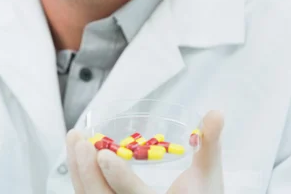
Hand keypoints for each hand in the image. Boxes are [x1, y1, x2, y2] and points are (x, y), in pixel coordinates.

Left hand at [66, 110, 224, 193]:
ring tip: (74, 139)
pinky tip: (77, 154)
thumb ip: (209, 143)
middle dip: (86, 171)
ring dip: (78, 169)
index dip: (118, 177)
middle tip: (81, 141)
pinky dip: (80, 176)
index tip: (104, 155)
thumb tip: (216, 113)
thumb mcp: (209, 173)